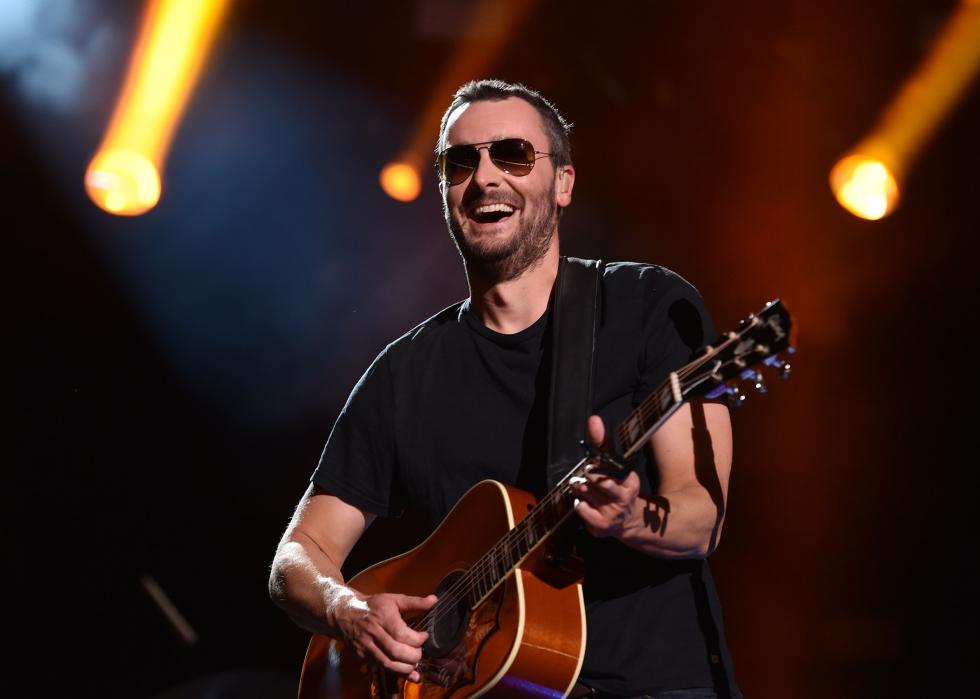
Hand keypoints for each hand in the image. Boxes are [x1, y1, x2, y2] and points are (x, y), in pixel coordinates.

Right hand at [333, 591, 436, 681]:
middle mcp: (374, 633)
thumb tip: (434, 600)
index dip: (417, 639)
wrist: (345, 613)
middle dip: (413, 655)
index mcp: (383, 617)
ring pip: (388, 663)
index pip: (402, 634)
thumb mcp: (394, 599)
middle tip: (420, 652)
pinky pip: (381, 668)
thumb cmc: (373, 606)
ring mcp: (367, 646)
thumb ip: (415, 602)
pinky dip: (396, 673)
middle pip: (396, 651)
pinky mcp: (363, 656)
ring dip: (406, 668)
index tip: (424, 636)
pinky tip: (407, 673)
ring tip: (415, 662)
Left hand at [572, 415, 640, 537]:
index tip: (592, 463)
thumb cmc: (616, 487)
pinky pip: (580, 507)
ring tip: (585, 487)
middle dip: (590, 475)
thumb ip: (602, 442)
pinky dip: (579, 502)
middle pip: (599, 481)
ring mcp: (612, 513)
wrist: (628, 521)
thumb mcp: (614, 465)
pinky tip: (586, 502)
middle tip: (587, 473)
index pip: (613, 468)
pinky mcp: (600, 525)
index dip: (600, 466)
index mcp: (630, 480)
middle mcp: (624, 497)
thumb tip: (593, 420)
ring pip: (586, 492)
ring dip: (581, 487)